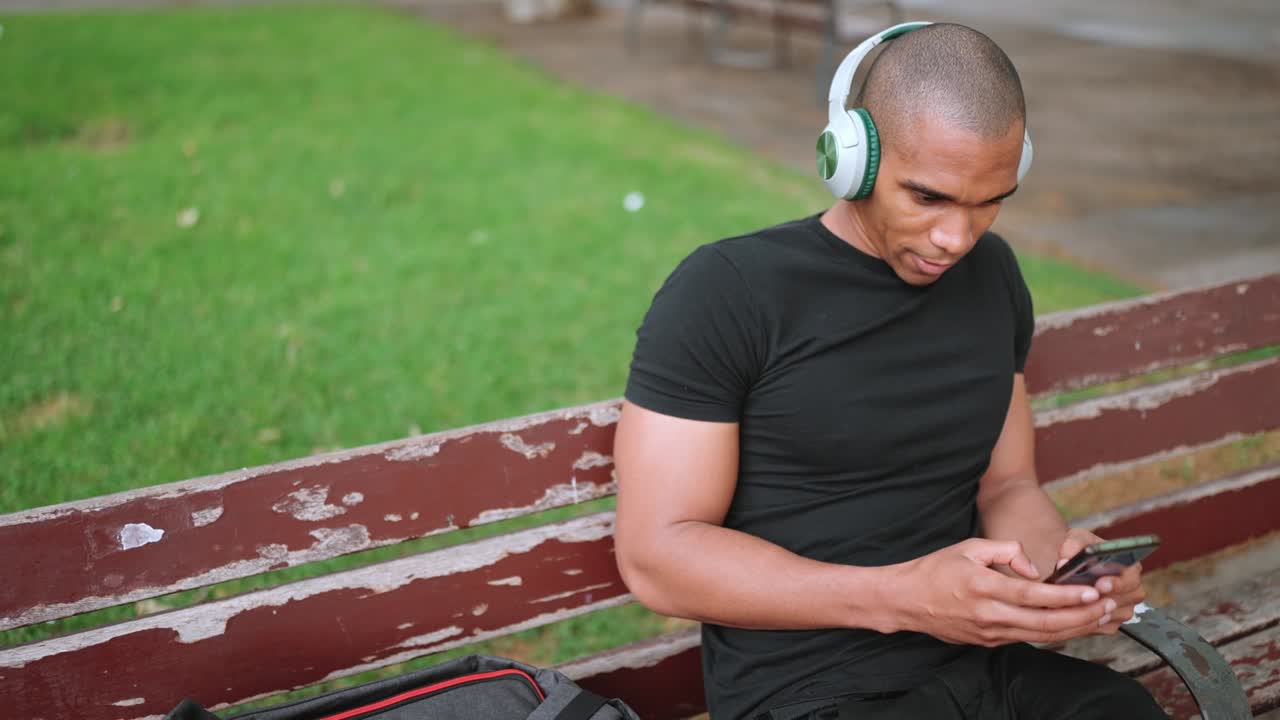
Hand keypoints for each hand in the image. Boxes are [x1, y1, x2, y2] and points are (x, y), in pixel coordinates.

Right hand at [886, 538, 1111, 646]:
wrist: (905, 600)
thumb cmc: (934, 570)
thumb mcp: (968, 547)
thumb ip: (1006, 551)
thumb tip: (1034, 567)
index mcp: (984, 588)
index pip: (1034, 595)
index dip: (1067, 595)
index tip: (1092, 591)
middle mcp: (989, 615)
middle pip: (1045, 623)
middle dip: (1081, 615)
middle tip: (1107, 606)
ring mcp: (989, 633)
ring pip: (1040, 635)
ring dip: (1073, 627)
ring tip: (1098, 616)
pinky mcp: (988, 641)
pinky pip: (1027, 637)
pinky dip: (1053, 632)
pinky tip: (1070, 624)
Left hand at [1056, 529, 1146, 634]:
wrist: (1073, 564)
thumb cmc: (1081, 550)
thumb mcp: (1077, 539)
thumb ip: (1073, 544)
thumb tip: (1065, 560)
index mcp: (1130, 567)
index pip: (1131, 577)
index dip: (1117, 582)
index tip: (1101, 584)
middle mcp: (1132, 589)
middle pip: (1127, 599)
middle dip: (1106, 598)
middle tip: (1088, 597)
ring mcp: (1124, 607)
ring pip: (1115, 614)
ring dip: (1096, 610)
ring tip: (1076, 604)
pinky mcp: (1112, 622)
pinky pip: (1104, 626)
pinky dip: (1090, 620)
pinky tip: (1076, 613)